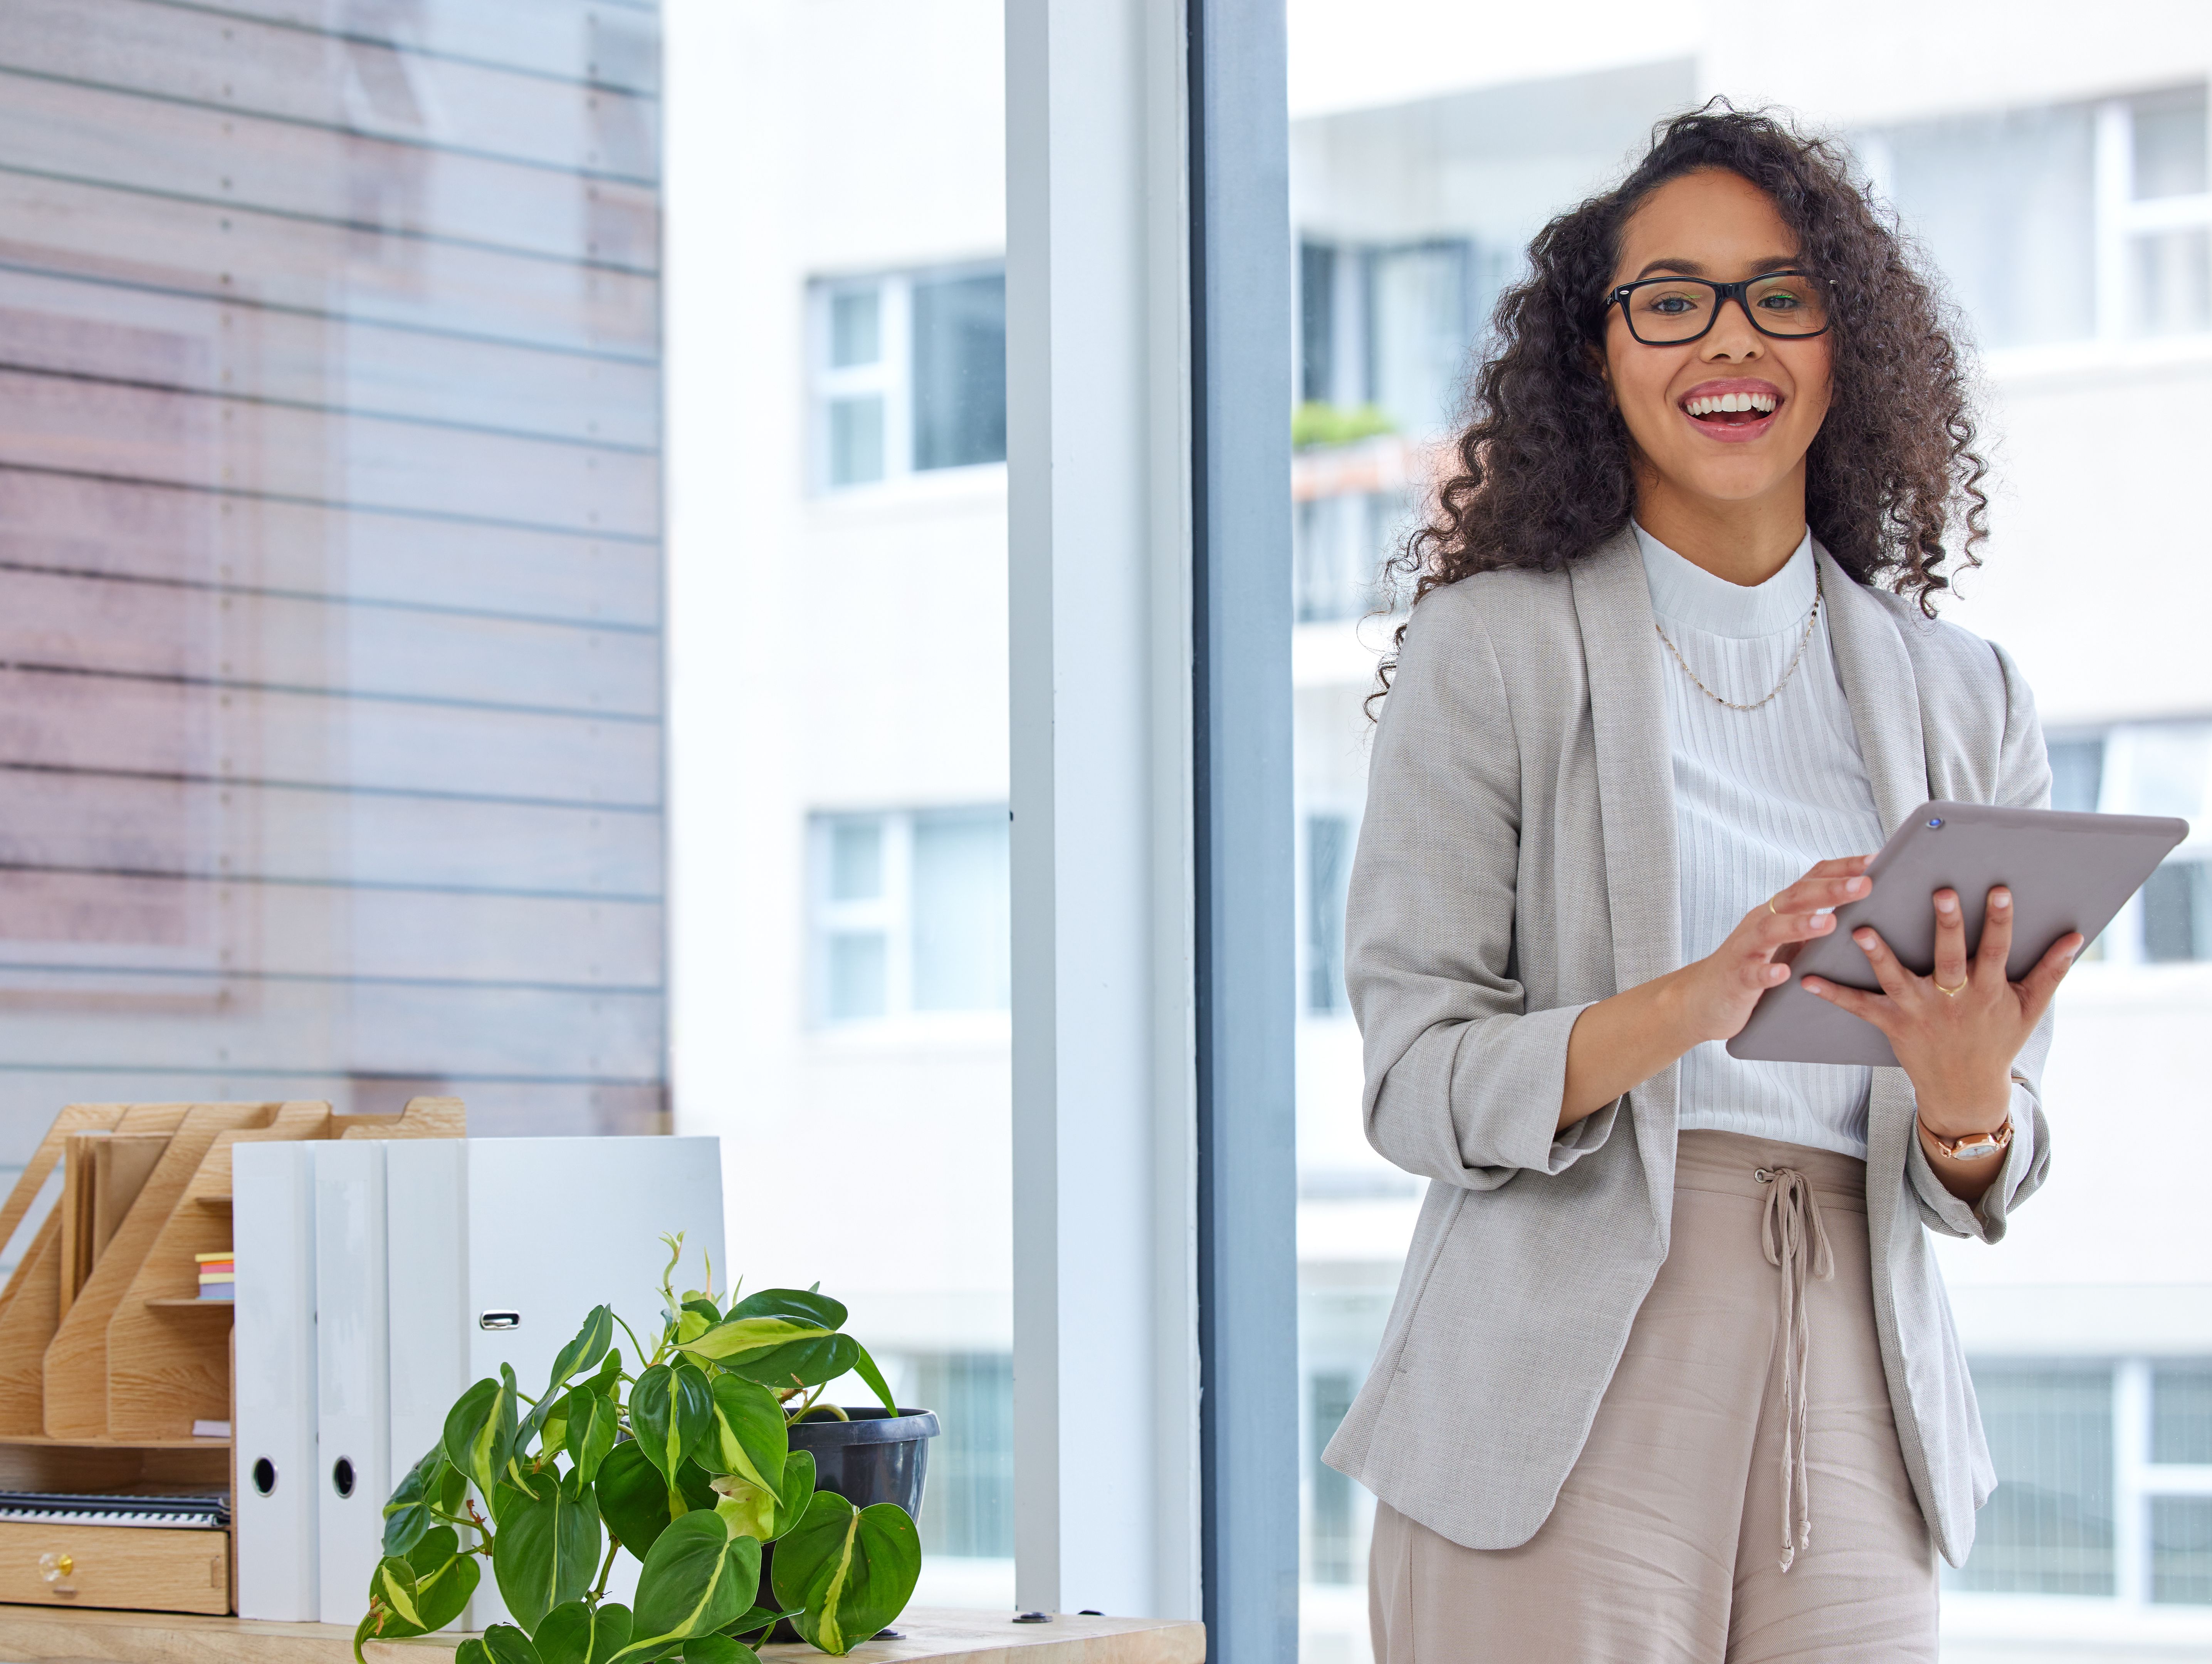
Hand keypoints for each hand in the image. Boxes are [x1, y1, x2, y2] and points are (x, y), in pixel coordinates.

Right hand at [1675, 857, 1874, 1044]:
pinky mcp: (1736, 978)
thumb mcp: (1785, 938)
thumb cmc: (1752, 965)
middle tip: (1865, 885)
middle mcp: (1762, 921)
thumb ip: (1812, 921)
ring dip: (1800, 925)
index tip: (1876, 860)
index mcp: (1778, 910)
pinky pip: (1751, 973)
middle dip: (1831, 889)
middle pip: (1796, 898)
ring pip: (1772, 930)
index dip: (1842, 868)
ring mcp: (1746, 948)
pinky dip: (1766, 972)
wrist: (1702, 996)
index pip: (1811, 880)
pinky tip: (1782, 974)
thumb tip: (1858, 906)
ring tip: (1829, 923)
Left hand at [1800, 885, 2080, 1135]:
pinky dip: (1834, 994)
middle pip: (1950, 958)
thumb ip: (2051, 971)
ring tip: (1860, 929)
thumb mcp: (2029, 1009)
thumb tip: (2077, 936)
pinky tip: (1807, 979)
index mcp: (1988, 990)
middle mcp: (1954, 999)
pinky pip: (1860, 1007)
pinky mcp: (1893, 1025)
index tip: (1998, 889)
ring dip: (1879, 955)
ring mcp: (1921, 1012)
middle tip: (1940, 892)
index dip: (1999, 921)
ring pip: (1898, 979)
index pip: (1998, 950)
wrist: (1965, 1090)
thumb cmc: (1998, 1040)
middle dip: (1947, 926)